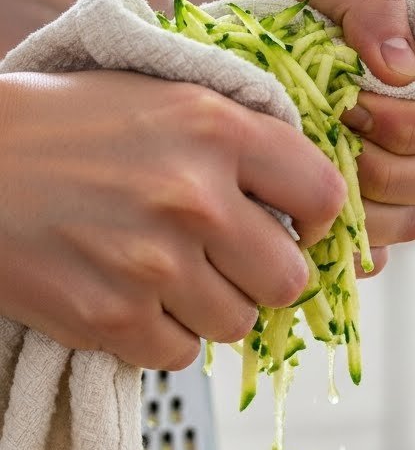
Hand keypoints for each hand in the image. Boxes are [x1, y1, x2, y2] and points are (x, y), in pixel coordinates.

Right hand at [0, 70, 345, 367]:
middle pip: (288, 278)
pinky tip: (127, 296)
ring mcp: (154, 263)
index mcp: (214, 127)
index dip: (315, 218)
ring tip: (164, 273)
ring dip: (208, 308)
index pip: (323, 194)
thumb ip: (234, 134)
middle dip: (261, 276)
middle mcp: (193, 195)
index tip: (293, 224)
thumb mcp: (155, 96)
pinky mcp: (114, 318)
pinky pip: (179, 353)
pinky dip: (158, 336)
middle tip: (225, 260)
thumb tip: (309, 192)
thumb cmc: (58, 127)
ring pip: (236, 323)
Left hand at [181, 0, 414, 269]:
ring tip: (304, 172)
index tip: (350, 103)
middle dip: (389, 166)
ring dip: (364, 204)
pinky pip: (369, 255)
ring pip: (413, 221)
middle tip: (326, 140)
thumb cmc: (248, 1)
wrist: (180, 45)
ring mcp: (385, 186)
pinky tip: (294, 212)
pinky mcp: (347, 226)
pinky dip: (338, 239)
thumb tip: (404, 68)